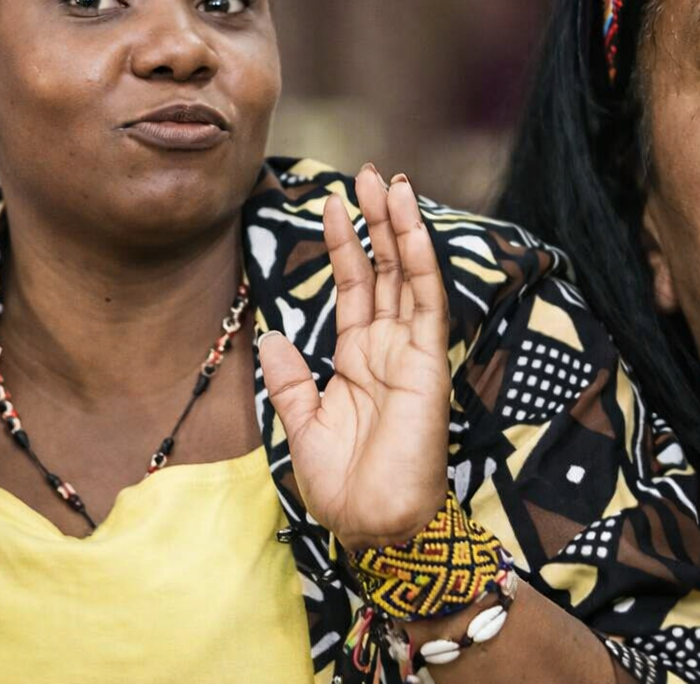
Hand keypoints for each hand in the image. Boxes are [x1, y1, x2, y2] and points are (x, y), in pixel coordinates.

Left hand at [258, 167, 450, 550]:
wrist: (374, 526)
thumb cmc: (344, 487)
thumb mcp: (302, 427)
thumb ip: (292, 380)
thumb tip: (271, 337)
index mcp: (359, 360)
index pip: (355, 288)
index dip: (346, 246)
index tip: (335, 204)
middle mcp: (388, 348)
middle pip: (385, 269)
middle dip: (376, 221)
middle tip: (368, 174)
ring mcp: (411, 351)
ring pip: (408, 274)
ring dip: (400, 226)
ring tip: (389, 181)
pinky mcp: (428, 361)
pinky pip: (426, 300)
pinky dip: (420, 258)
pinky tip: (410, 222)